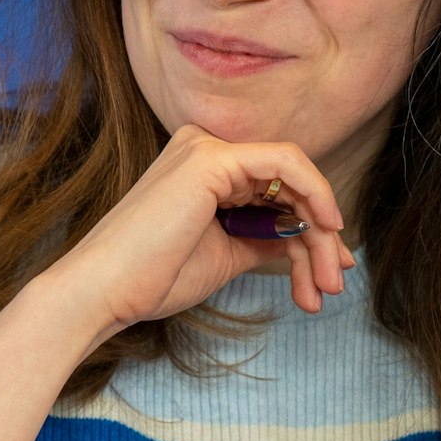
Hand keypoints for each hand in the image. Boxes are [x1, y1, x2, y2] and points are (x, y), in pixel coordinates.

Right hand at [49, 123, 356, 326]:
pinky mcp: (212, 159)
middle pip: (287, 186)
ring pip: (292, 180)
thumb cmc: (154, 278)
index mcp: (204, 170)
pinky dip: (314, 193)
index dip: (312, 229)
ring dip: (320, 233)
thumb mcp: (227, 254)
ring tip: (327, 283)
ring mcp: (207, 148)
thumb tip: (307, 239)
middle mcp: (205, 149)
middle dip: (321, 238)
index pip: (274, 190)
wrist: (105, 292)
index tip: (331, 273)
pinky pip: (285, 162)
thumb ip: (265, 238)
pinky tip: (325, 230)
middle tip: (335, 285)